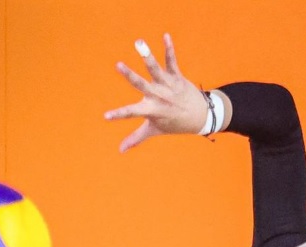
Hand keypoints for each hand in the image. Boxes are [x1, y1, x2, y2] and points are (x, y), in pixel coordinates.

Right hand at [104, 34, 209, 151]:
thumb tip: (120, 150)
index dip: (118, 115)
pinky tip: (165, 36)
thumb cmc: (173, 123)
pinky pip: (172, 61)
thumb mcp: (154, 130)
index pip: (131, 113)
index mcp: (150, 110)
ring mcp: (167, 85)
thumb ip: (136, 139)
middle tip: (118, 65)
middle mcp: (158, 97)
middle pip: (141, 84)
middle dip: (130, 75)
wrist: (198, 116)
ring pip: (155, 70)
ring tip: (139, 44)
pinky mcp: (176, 76)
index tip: (106, 116)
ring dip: (147, 56)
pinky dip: (169, 49)